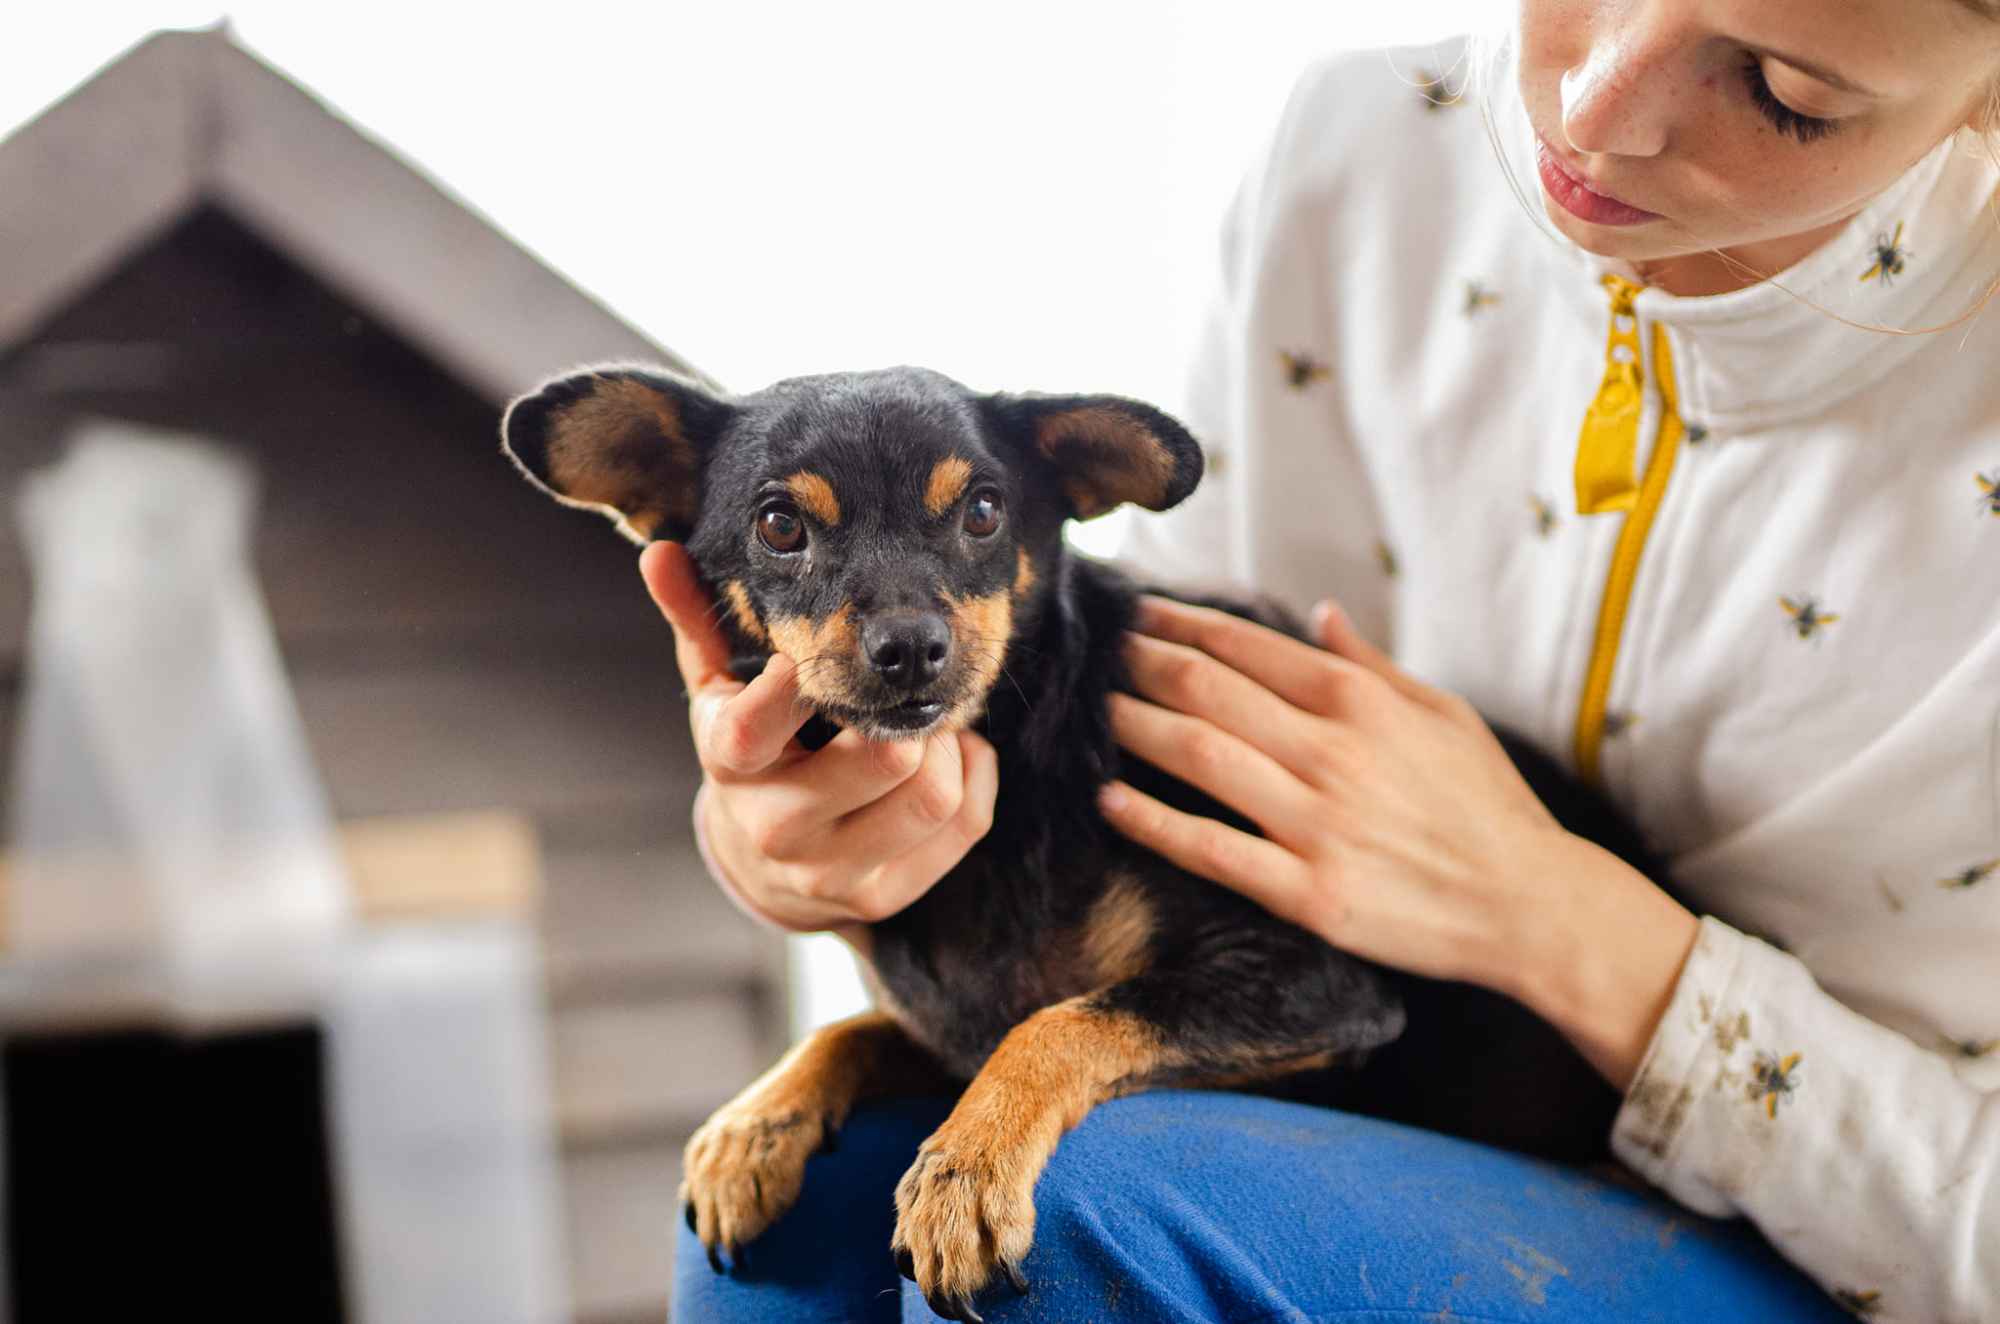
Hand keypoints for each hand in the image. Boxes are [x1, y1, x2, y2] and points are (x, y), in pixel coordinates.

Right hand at [639, 542, 997, 936]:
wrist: (760, 865)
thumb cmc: (754, 751)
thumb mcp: (718, 690)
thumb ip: (696, 620)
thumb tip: (661, 554)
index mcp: (731, 765)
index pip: (754, 727)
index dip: (796, 684)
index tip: (815, 657)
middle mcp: (776, 826)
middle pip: (884, 758)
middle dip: (905, 714)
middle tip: (900, 694)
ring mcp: (832, 872)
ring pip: (935, 794)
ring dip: (948, 746)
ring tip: (924, 726)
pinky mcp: (882, 898)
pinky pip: (965, 824)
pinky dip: (973, 775)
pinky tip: (949, 759)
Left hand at [1095, 594, 1697, 1089]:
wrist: (1530, 906)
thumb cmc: (1488, 806)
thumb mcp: (1444, 714)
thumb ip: (1372, 664)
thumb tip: (1318, 611)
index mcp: (1362, 702)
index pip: (1248, 647)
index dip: (1183, 625)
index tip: (1139, 615)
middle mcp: (1332, 753)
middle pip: (1207, 690)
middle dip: (1141, 663)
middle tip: (1098, 650)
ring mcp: (1316, 824)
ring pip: (1198, 756)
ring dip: (1133, 724)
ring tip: (1092, 708)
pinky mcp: (1308, 892)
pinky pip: (1212, 850)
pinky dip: (1154, 821)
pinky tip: (1110, 800)